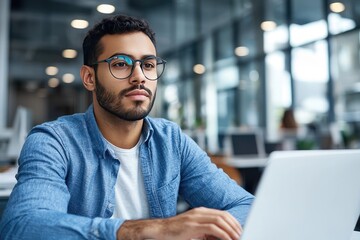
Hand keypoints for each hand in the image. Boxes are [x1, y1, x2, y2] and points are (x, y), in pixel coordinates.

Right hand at [116, 207, 241, 239]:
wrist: (159, 231)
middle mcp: (199, 212)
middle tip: (241, 235)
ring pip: (220, 220)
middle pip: (223, 215)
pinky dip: (223, 234)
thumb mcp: (194, 231)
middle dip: (235, 225)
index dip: (233, 222)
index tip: (239, 231)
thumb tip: (222, 237)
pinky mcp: (192, 226)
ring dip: (231, 230)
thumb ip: (207, 232)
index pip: (222, 214)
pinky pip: (212, 228)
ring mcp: (195, 218)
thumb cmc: (176, 233)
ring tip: (236, 238)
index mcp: (201, 212)